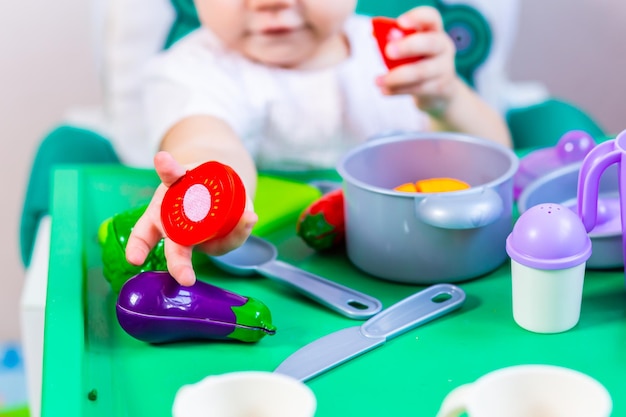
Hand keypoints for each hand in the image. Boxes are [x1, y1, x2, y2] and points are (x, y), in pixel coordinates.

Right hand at [125, 151, 257, 285]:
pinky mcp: (219, 241)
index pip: (143, 237)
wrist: (210, 185)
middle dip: (180, 266)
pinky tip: (249, 217)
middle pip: (177, 252)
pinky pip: (228, 239)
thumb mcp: (176, 174)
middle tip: (186, 278)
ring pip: (212, 249)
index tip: (134, 260)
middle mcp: (178, 236)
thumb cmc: (186, 184)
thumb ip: (170, 171)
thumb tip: (161, 159)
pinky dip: (240, 229)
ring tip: (244, 220)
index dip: (139, 248)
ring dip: (225, 241)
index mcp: (158, 220)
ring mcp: (201, 241)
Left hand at [375, 6, 458, 114]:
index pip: (430, 17)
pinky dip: (397, 90)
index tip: (400, 22)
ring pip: (420, 72)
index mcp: (434, 31)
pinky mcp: (440, 88)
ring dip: (396, 77)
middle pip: (429, 43)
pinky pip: (416, 89)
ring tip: (377, 81)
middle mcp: (443, 47)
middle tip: (388, 51)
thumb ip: (396, 40)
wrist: (441, 90)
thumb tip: (373, 34)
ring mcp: (444, 68)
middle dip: (408, 46)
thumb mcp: (412, 48)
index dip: (417, 17)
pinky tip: (384, 91)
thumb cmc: (419, 62)